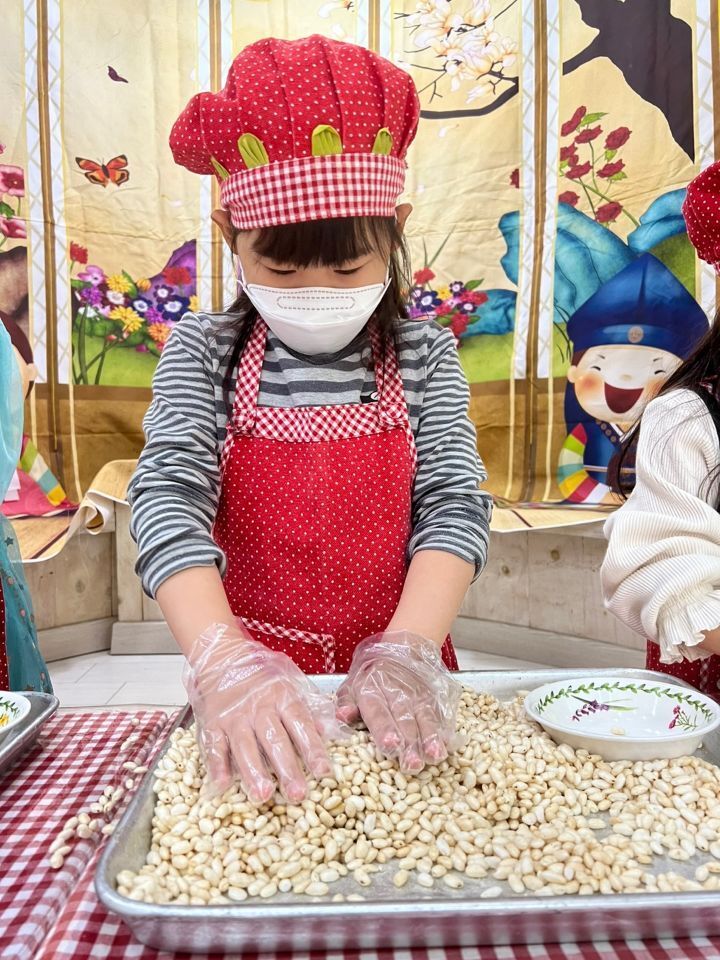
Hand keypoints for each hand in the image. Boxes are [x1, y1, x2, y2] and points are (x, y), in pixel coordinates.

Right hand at [183, 622, 341, 803]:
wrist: (222, 656)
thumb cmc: (261, 674)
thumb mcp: (291, 682)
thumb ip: (309, 707)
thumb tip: (327, 731)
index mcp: (282, 698)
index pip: (301, 724)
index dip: (313, 749)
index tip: (324, 772)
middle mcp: (259, 709)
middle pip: (274, 740)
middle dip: (286, 768)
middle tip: (297, 794)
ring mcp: (234, 717)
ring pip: (244, 747)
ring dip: (254, 772)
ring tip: (263, 795)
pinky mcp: (212, 724)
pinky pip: (214, 746)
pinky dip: (217, 766)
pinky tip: (223, 784)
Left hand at [336, 630, 461, 773]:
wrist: (403, 648)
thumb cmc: (372, 675)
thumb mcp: (351, 684)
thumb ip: (345, 702)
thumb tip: (343, 716)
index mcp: (372, 691)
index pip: (378, 712)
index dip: (385, 729)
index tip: (390, 745)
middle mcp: (396, 693)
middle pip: (404, 719)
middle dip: (409, 743)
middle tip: (413, 764)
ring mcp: (418, 695)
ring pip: (425, 717)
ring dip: (430, 738)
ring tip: (436, 755)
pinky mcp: (434, 696)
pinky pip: (440, 713)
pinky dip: (444, 729)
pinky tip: (448, 744)